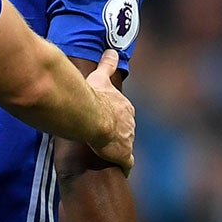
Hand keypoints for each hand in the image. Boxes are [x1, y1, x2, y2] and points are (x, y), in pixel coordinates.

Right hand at [85, 50, 134, 171]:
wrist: (92, 116)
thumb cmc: (94, 96)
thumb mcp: (100, 77)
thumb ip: (106, 65)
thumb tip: (111, 49)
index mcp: (125, 107)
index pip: (123, 113)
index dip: (116, 118)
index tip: (110, 121)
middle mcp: (130, 123)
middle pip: (126, 130)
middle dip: (120, 134)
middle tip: (108, 139)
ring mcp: (127, 140)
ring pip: (126, 146)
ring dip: (120, 150)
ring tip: (111, 155)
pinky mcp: (123, 155)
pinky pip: (126, 163)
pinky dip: (124, 166)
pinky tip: (121, 171)